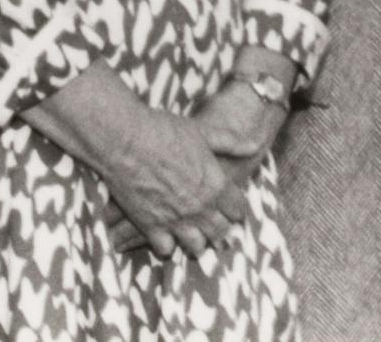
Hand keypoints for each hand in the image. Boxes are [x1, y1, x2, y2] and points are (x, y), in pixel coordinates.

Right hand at [109, 81, 287, 253]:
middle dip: (220, 228)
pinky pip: (166, 250)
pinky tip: (165, 233)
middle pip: (221, 233)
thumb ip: (231, 143)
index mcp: (215, 185)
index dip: (236, 209)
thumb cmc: (164, 130)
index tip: (231, 206)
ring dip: (197, 241)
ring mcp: (176, 220)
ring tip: (192, 232)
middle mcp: (200, 208)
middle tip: (213, 221)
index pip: (238, 211)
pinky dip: (167, 244)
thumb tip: (255, 145)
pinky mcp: (151, 227)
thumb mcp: (203, 132)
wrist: (125, 140)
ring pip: (197, 247)